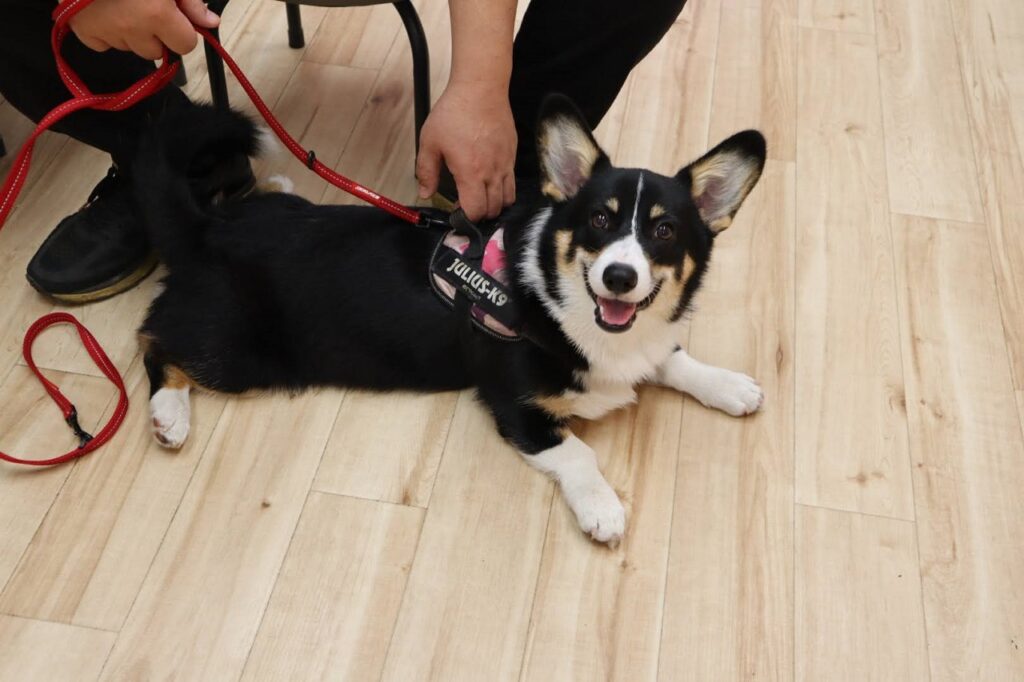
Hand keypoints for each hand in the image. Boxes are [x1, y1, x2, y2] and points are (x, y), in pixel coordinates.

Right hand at [67, 0, 219, 58]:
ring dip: (131, 33)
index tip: (175, 18)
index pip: (185, 46)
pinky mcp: (81, 29)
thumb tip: (210, 22)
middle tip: (144, 6)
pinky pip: (102, 44)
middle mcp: (132, 28)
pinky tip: (105, 10)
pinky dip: (105, 32)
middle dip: (155, 34)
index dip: (183, 32)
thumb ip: (191, 0)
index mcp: (157, 14)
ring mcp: (105, 31)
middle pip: (156, 51)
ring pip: (130, 48)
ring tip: (122, 3)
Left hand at [416, 80, 516, 220]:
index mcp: (470, 172)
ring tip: (480, 198)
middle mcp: (492, 172)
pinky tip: (490, 182)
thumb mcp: (430, 141)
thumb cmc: (455, 112)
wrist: (481, 89)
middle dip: (479, 215)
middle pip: (493, 209)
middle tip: (466, 207)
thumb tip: (425, 193)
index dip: (465, 219)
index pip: (475, 211)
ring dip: (494, 205)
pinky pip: (512, 182)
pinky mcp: (512, 155)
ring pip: (507, 199)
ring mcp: (505, 164)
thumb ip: (426, 171)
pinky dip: (503, 190)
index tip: (455, 215)